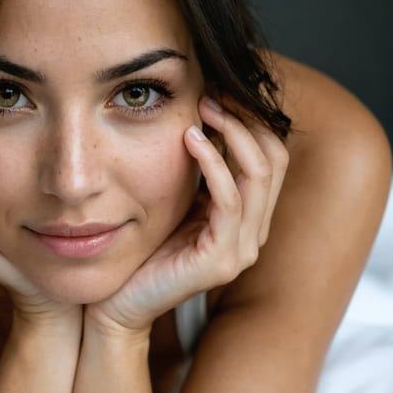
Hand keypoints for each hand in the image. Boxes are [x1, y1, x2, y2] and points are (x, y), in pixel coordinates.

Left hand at [87, 96, 288, 333]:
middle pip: (275, 157)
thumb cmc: (142, 247)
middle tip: (211, 92)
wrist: (116, 301)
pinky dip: (214, 161)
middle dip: (245, 117)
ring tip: (203, 106)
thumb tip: (199, 112)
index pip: (271, 154)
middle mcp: (253, 232)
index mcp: (247, 217)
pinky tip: (192, 138)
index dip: (249, 117)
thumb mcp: (175, 197)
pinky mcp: (221, 260)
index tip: (217, 90)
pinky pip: (229, 199)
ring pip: (260, 173)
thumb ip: (196, 168)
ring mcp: (242, 249)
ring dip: (233, 130)